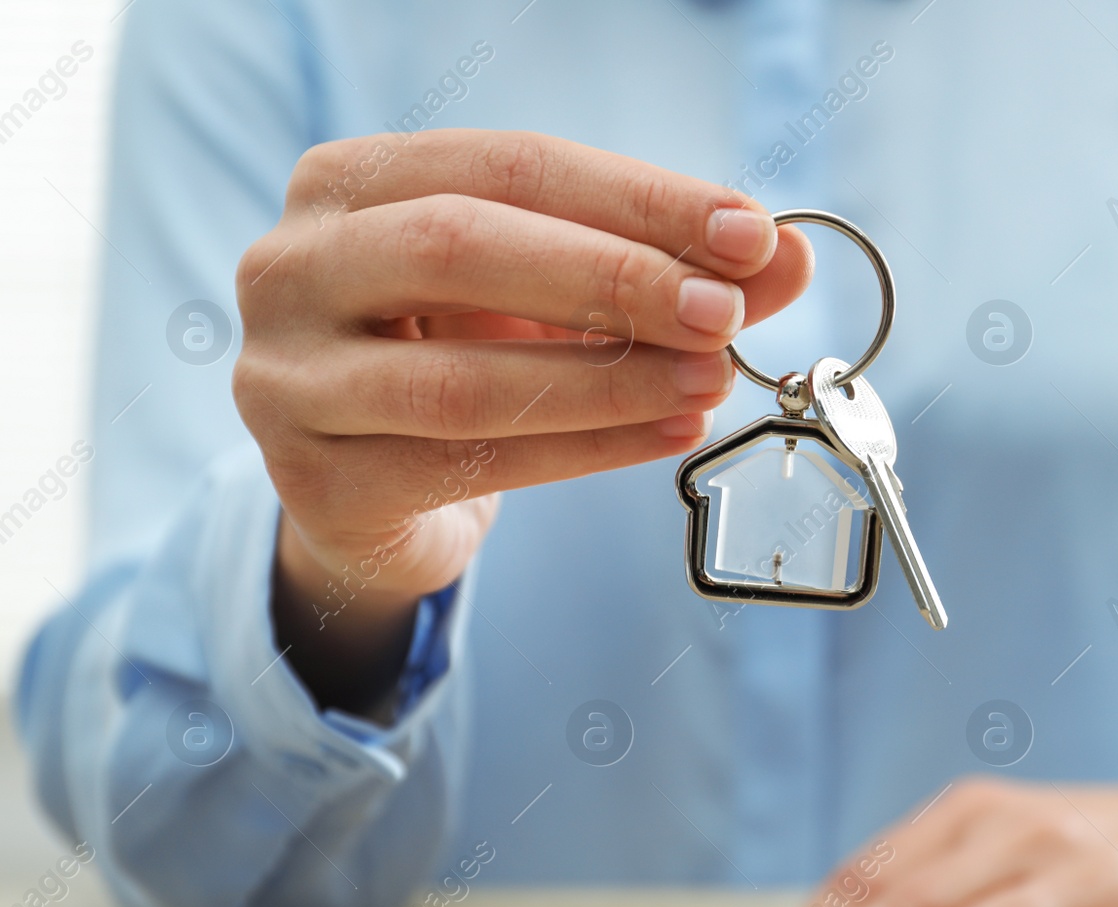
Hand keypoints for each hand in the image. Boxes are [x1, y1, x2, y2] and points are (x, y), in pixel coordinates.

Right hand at [232, 129, 810, 711]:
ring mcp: (286, 379)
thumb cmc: (464, 355)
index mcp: (350, 183)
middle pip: (460, 246)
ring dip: (606, 381)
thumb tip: (788, 257)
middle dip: (612, 277)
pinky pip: (465, 465)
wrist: (370, 488)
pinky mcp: (313, 482)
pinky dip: (583, 452)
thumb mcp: (557, 296)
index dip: (638, 198)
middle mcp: (291, 265)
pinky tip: (666, 434)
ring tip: (710, 383)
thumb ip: (665, 270)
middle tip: (725, 312)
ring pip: (460, 377)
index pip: (511, 165)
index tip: (751, 233)